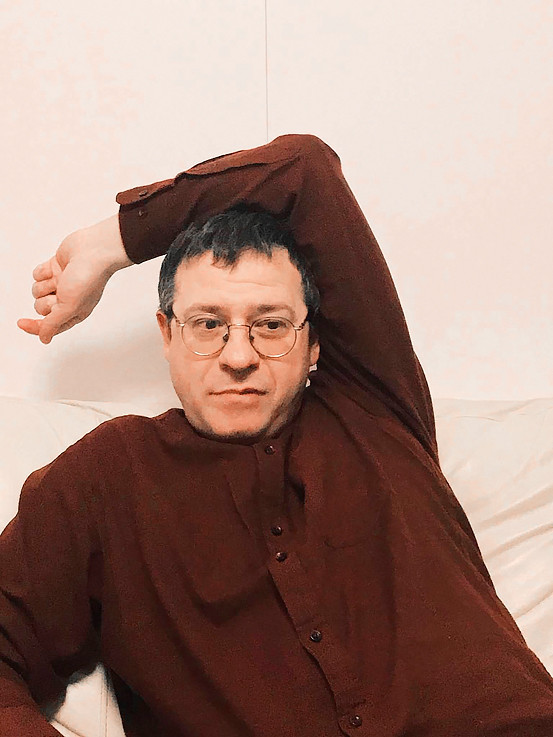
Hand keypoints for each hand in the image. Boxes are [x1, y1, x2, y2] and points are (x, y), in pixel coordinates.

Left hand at [17, 214, 132, 343]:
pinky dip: (44, 271)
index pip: (50, 326)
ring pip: (37, 290)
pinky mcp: (55, 268)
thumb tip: (45, 338)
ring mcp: (61, 283)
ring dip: (45, 284)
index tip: (22, 323)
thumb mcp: (70, 307)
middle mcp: (67, 299)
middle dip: (47, 299)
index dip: (35, 326)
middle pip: (41, 307)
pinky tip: (57, 267)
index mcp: (75, 312)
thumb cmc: (88, 279)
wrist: (94, 251)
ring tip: (60, 278)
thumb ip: (54, 324)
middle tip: (60, 293)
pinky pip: (38, 274)